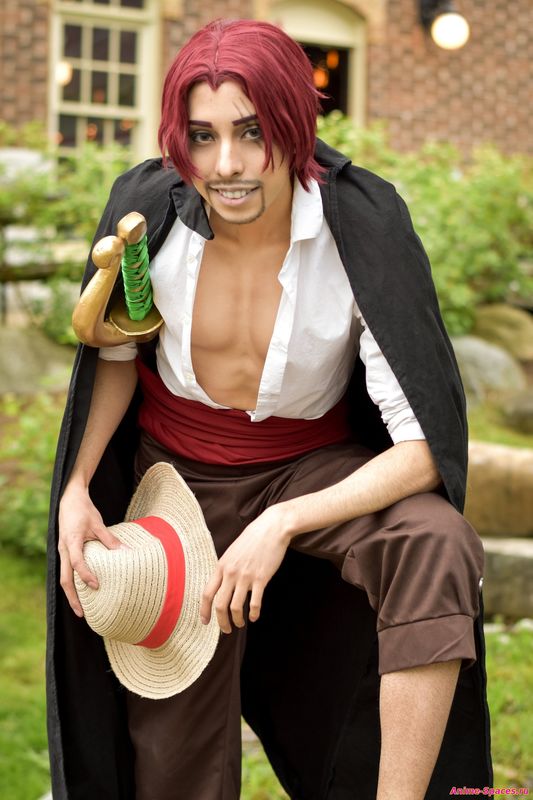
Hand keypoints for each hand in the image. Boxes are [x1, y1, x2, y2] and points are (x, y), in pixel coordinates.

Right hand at [58, 481, 123, 617]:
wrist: (68, 499)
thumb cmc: (84, 510)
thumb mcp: (98, 523)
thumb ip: (110, 540)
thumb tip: (126, 553)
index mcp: (71, 541)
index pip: (77, 563)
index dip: (86, 575)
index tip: (96, 586)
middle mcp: (63, 550)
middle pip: (65, 579)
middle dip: (73, 598)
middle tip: (82, 614)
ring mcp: (61, 551)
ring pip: (64, 577)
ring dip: (71, 593)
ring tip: (81, 609)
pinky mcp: (64, 551)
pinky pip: (66, 571)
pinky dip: (72, 583)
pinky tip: (81, 591)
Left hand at [200, 504, 291, 633]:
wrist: (272, 528)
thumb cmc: (253, 539)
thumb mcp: (232, 552)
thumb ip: (226, 569)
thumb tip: (222, 585)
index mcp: (222, 566)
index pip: (207, 593)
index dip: (204, 610)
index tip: (205, 621)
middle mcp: (231, 573)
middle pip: (220, 605)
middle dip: (221, 622)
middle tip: (226, 630)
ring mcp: (246, 576)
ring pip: (235, 607)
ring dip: (237, 620)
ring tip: (240, 624)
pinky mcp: (261, 579)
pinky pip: (255, 603)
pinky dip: (254, 613)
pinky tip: (254, 617)